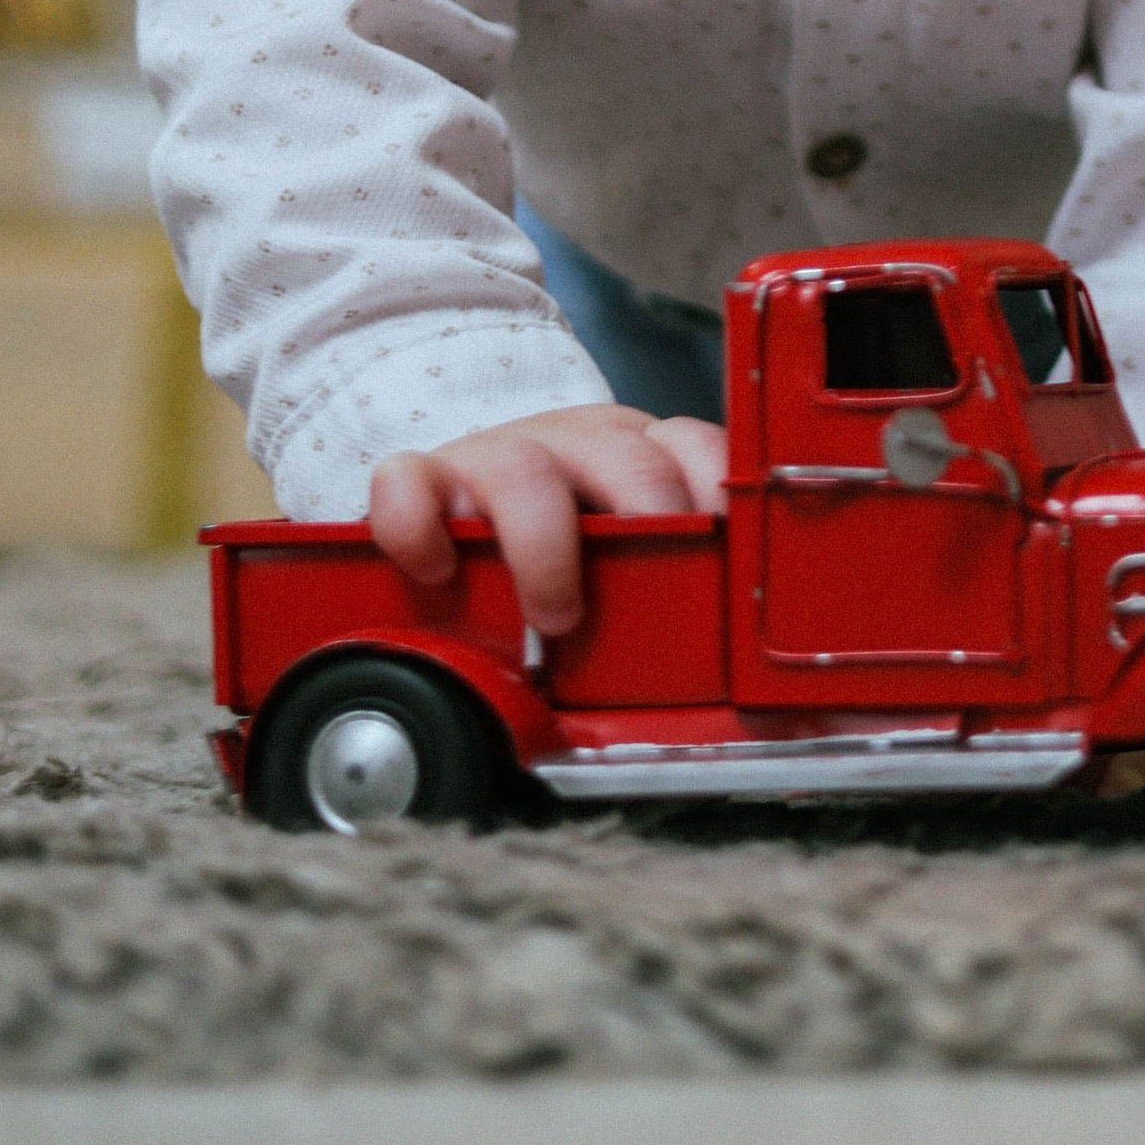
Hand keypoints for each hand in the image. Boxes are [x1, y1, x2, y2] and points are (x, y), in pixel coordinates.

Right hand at [367, 404, 727, 636]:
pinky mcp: (422, 478)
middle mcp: (575, 444)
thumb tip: (736, 700)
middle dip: (650, 524)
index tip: (731, 556)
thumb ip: (672, 594)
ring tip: (557, 616)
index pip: (696, 449)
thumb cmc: (559, 546)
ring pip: (525, 469)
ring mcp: (496, 454)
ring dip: (547, 549)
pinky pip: (408, 483)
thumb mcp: (627, 558)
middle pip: (627, 458)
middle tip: (655, 600)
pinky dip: (420, 528)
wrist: (460, 507)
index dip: (718, 496)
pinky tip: (438, 573)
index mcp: (637, 455)